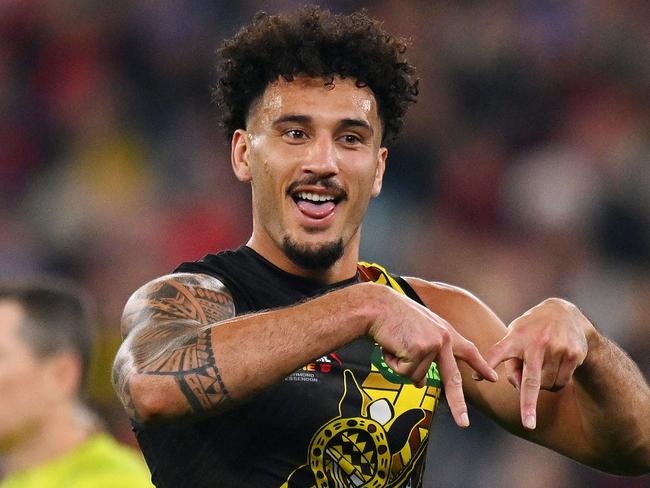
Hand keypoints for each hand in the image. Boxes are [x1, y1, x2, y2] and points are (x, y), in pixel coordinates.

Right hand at [368, 286, 497, 427]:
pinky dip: (394, 364)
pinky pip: (405, 372)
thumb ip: (424, 355)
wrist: (378, 306)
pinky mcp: (420, 350)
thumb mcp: (415, 333)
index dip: (480, 365)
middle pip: (453, 379)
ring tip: (395, 345)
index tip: (493, 378)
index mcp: (445, 331)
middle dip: (458, 404)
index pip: (468, 350)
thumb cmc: (392, 316)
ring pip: (417, 376)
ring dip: (401, 365)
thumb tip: (420, 384)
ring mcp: (433, 345)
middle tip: (464, 423)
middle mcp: (444, 338)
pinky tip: (392, 346)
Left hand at [484, 298, 594, 429]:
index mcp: (515, 337)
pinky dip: (556, 383)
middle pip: (530, 380)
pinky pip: (561, 383)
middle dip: (528, 404)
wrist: (565, 313)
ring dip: (541, 386)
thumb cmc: (530, 331)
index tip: (477, 380)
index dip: (487, 365)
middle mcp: (536, 342)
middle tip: (528, 425)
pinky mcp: (573, 355)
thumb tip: (516, 387)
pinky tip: (555, 367)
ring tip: (541, 367)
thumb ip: (511, 360)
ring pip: (546, 386)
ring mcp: (556, 348)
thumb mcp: (515, 335)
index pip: (497, 352)